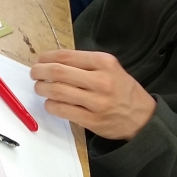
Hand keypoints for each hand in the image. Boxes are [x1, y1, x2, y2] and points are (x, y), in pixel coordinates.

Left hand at [31, 50, 155, 139]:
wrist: (143, 117)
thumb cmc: (123, 90)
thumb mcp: (111, 68)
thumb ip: (87, 64)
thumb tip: (54, 62)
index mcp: (104, 62)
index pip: (67, 56)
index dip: (47, 57)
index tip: (41, 60)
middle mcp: (101, 80)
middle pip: (58, 72)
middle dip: (39, 72)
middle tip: (34, 74)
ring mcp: (96, 102)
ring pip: (57, 92)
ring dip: (42, 89)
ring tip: (40, 88)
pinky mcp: (92, 120)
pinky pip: (63, 110)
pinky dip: (51, 105)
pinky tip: (50, 103)